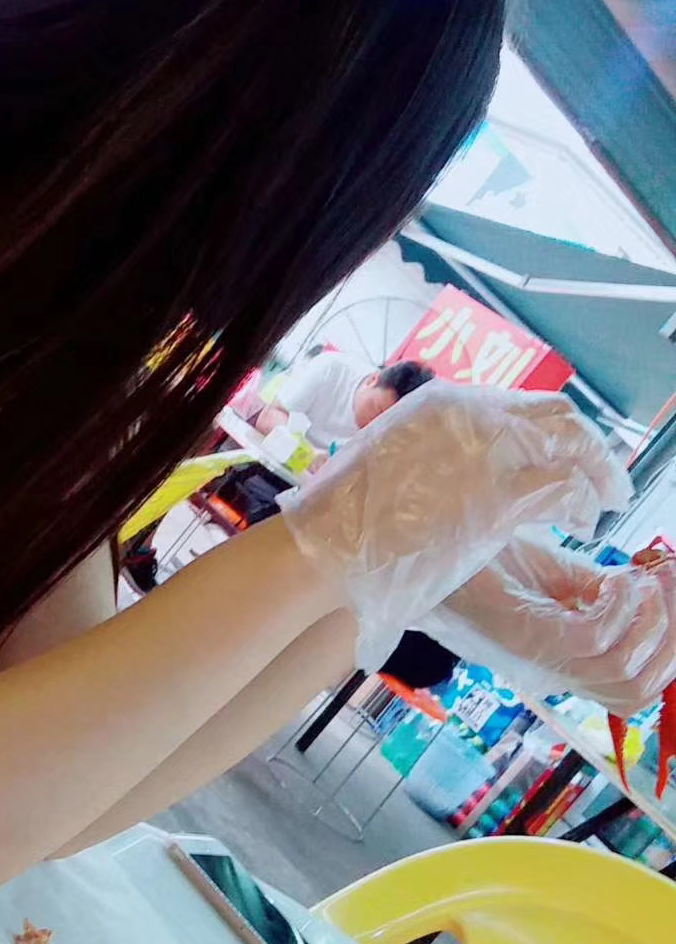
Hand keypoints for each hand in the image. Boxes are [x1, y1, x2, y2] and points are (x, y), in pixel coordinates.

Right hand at [280, 381, 629, 668]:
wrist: (331, 540)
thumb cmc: (352, 513)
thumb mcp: (394, 452)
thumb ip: (436, 446)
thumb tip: (467, 460)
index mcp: (449, 403)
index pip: (532, 404)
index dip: (566, 431)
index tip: (578, 454)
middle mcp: (475, 416)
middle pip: (562, 419)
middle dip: (595, 451)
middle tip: (611, 482)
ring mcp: (490, 453)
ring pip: (573, 451)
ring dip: (598, 479)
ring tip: (603, 506)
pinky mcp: (499, 497)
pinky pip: (564, 490)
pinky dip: (582, 505)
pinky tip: (583, 524)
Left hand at [427, 531, 675, 714]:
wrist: (436, 547)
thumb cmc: (494, 562)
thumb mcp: (566, 577)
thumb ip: (607, 592)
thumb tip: (658, 590)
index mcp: (569, 665)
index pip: (638, 692)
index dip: (671, 648)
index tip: (672, 588)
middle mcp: (557, 672)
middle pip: (639, 691)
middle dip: (670, 638)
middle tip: (666, 586)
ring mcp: (542, 659)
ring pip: (624, 674)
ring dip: (649, 623)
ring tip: (640, 583)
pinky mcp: (527, 637)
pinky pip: (594, 641)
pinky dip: (619, 607)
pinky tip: (613, 578)